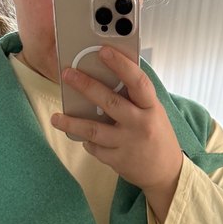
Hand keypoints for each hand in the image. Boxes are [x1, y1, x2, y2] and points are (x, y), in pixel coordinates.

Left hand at [50, 46, 183, 223]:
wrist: (166, 173)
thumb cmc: (156, 135)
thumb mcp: (153, 112)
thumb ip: (134, 98)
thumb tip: (107, 75)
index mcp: (151, 108)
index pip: (138, 82)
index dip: (121, 65)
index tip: (103, 50)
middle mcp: (140, 125)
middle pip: (110, 103)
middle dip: (86, 86)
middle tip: (67, 74)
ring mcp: (128, 144)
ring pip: (95, 131)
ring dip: (72, 124)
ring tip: (56, 118)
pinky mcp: (119, 161)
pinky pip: (96, 149)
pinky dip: (87, 141)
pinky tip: (81, 136)